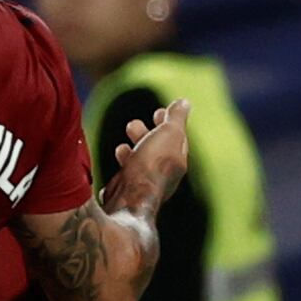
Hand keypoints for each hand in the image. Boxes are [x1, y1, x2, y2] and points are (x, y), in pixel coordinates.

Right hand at [106, 97, 192, 215]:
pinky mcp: (126, 191)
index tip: (159, 111)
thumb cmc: (152, 165)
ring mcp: (144, 183)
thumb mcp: (168, 133)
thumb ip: (176, 118)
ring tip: (123, 143)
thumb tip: (184, 102)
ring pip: (139, 162)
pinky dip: (122, 163)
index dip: (168, 123)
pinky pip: (125, 174)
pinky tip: (116, 160)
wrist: (130, 198)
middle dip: (147, 134)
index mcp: (177, 159)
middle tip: (134, 124)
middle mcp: (163, 174)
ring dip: (133, 149)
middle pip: (156, 150)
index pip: (176, 138)